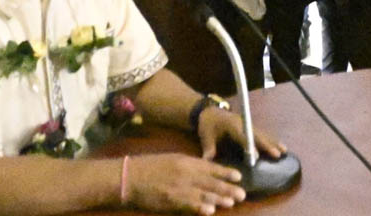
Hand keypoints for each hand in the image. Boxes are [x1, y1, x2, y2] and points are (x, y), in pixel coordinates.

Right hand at [125, 153, 244, 214]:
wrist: (128, 177)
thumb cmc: (148, 167)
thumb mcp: (171, 160)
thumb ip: (188, 166)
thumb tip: (204, 170)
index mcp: (185, 161)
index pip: (211, 167)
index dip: (226, 172)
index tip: (239, 176)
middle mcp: (185, 173)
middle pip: (211, 182)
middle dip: (228, 188)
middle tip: (242, 194)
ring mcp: (179, 187)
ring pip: (204, 194)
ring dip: (219, 199)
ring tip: (231, 202)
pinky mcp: (171, 200)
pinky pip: (189, 204)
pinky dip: (200, 207)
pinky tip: (210, 210)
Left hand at [197, 106, 285, 161]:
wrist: (208, 110)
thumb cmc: (207, 123)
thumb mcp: (205, 134)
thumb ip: (208, 147)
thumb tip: (208, 160)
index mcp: (231, 124)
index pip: (242, 136)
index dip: (249, 146)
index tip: (256, 157)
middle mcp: (243, 123)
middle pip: (257, 134)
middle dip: (267, 145)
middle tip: (277, 154)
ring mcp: (247, 123)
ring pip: (263, 133)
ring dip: (273, 142)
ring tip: (284, 150)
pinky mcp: (250, 126)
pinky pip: (262, 133)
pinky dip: (271, 139)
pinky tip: (280, 146)